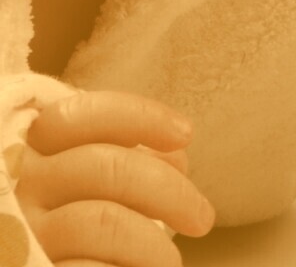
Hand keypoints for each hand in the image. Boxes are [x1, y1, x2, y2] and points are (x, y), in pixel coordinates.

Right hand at [15, 89, 215, 266]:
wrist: (24, 261)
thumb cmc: (58, 217)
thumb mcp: (75, 177)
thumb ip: (116, 155)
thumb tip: (178, 158)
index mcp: (30, 147)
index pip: (84, 114)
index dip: (142, 117)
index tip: (186, 134)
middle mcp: (21, 184)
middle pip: (106, 168)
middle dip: (170, 191)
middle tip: (203, 218)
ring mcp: (24, 232)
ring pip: (103, 222)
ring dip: (152, 243)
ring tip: (171, 261)